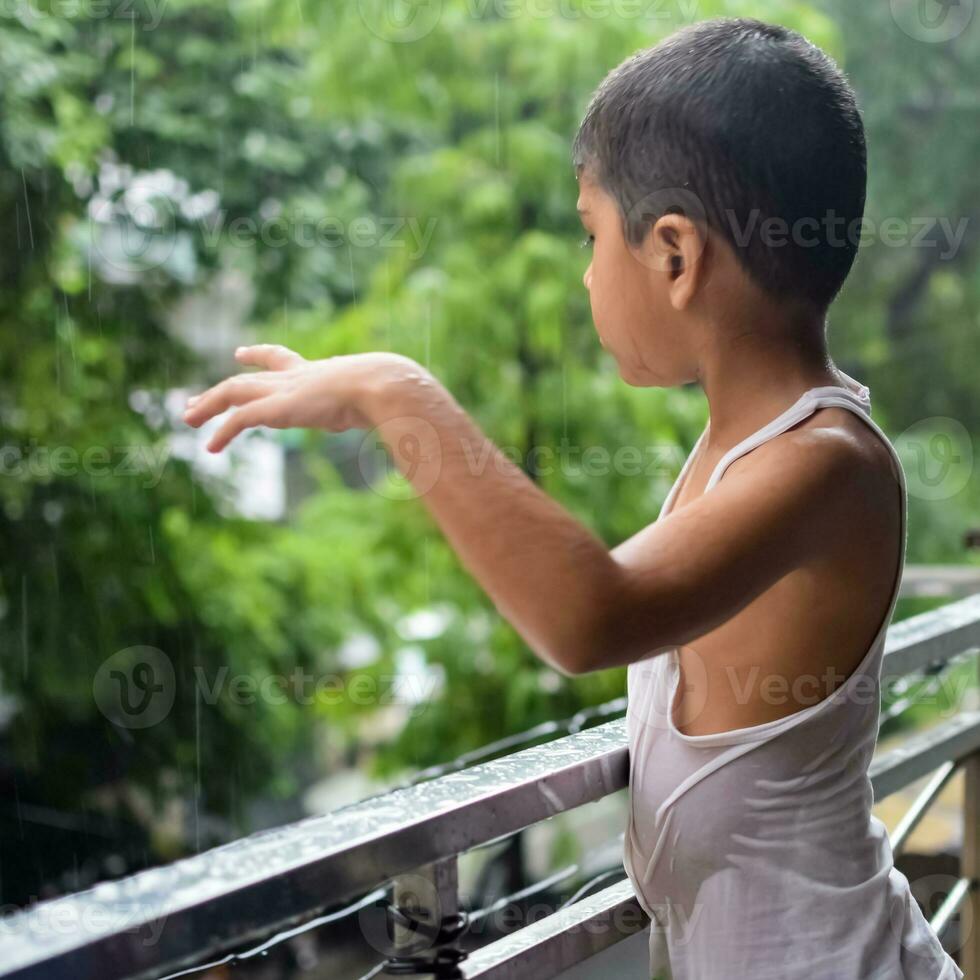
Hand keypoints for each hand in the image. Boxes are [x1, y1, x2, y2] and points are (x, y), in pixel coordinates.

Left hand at [182, 344, 424, 451]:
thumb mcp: (383, 404)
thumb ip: (387, 415)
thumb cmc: (390, 393)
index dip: (261, 357)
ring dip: (208, 405)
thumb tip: (417, 429)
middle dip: (222, 386)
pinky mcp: (276, 408)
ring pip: (232, 393)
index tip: (242, 353)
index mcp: (317, 373)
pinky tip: (210, 448)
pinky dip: (223, 432)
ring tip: (186, 418)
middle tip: (198, 397)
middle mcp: (294, 378)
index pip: (282, 359)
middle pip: (248, 378)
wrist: (382, 385)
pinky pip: (240, 420)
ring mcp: (283, 391)